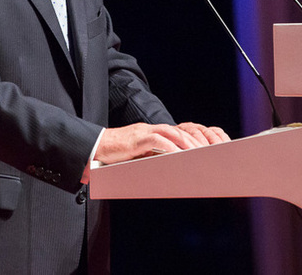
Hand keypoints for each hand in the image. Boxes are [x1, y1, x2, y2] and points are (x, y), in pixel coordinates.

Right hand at [93, 122, 229, 164]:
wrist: (93, 149)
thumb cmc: (113, 157)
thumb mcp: (137, 157)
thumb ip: (151, 159)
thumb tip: (168, 170)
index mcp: (151, 133)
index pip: (177, 133)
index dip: (192, 139)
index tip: (204, 149)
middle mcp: (150, 130)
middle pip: (179, 131)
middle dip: (195, 140)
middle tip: (208, 151)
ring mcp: (144, 132)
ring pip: (172, 133)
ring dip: (187, 143)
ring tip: (199, 153)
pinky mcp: (137, 138)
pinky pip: (158, 140)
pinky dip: (171, 147)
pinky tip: (179, 155)